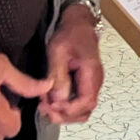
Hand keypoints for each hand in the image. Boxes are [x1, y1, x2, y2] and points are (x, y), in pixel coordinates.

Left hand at [42, 3, 103, 125]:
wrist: (79, 24)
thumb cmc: (70, 34)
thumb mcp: (59, 51)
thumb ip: (58, 75)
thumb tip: (58, 99)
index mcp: (91, 74)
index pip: (86, 103)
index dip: (68, 109)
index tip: (50, 106)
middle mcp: (94, 83)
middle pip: (85, 111)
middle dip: (64, 116)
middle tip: (44, 110)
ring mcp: (90, 84)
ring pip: (81, 110)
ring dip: (63, 113)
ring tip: (45, 106)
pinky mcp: (83, 84)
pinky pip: (77, 102)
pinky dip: (64, 106)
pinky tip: (49, 100)